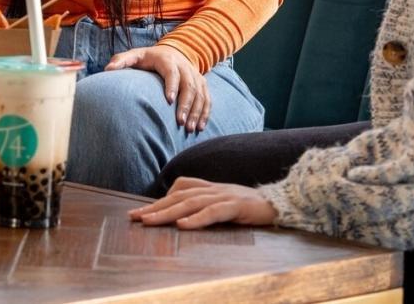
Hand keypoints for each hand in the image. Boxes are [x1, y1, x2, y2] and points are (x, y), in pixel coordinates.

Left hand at [104, 44, 210, 131]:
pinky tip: (200, 127)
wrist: (171, 52)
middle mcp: (184, 66)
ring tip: (190, 129)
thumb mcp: (134, 56)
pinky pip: (207, 98)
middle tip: (180, 123)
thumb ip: (121, 61)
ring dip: (197, 112)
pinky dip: (205, 112)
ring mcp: (195, 75)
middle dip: (186, 105)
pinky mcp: (202, 83)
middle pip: (189, 85)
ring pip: (200, 93)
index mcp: (167, 59)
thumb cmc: (148, 58)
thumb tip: (107, 69)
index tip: (168, 101)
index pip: (172, 72)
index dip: (171, 85)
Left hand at [128, 177, 277, 228]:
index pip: (178, 190)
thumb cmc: (248, 206)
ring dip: (168, 213)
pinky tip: (183, 225)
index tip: (139, 213)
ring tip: (150, 221)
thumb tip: (181, 215)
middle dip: (155, 207)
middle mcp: (213, 189)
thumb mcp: (223, 204)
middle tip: (134, 218)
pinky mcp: (235, 206)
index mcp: (209, 187)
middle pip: (178, 196)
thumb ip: (204, 205)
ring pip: (190, 203)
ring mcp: (223, 196)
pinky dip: (196, 218)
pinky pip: (212, 212)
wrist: (278, 202)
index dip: (158, 200)